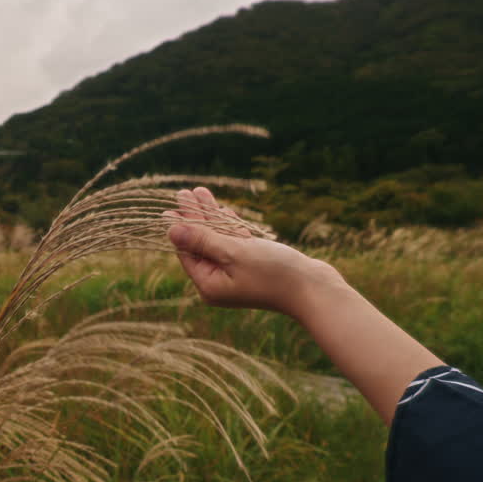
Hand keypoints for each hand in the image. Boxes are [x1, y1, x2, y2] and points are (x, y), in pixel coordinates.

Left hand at [164, 187, 337, 317]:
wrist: (313, 289)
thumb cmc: (274, 274)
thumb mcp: (233, 253)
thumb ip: (202, 240)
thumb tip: (172, 230)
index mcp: (209, 285)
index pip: (188, 252)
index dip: (180, 228)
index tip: (169, 209)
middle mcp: (219, 281)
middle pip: (201, 244)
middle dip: (193, 217)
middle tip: (182, 193)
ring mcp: (236, 274)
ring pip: (218, 239)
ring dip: (210, 216)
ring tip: (198, 192)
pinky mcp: (253, 265)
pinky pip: (234, 243)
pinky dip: (228, 226)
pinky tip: (220, 210)